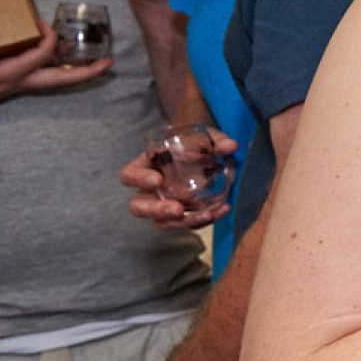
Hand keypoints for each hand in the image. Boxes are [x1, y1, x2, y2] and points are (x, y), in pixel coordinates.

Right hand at [0, 23, 108, 103]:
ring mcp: (13, 87)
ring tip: (90, 58)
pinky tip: (55, 56)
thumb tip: (33, 33)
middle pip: (59, 81)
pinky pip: (37, 77)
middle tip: (109, 65)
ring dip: (71, 70)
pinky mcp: (8, 85)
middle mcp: (14, 83)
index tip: (44, 22)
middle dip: (86, 73)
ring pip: (51, 80)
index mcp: (5, 74)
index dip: (48, 38)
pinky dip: (50, 67)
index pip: (39, 56)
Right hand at [121, 130, 237, 229]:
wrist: (207, 156)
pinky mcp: (182, 214)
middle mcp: (149, 190)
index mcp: (145, 166)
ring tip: (206, 215)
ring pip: (161, 222)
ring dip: (183, 222)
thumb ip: (215, 140)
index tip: (157, 179)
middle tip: (177, 209)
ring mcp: (164, 204)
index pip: (129, 175)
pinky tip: (222, 210)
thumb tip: (231, 146)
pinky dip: (203, 220)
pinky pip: (187, 222)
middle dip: (156, 210)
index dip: (138, 179)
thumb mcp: (204, 138)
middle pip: (138, 206)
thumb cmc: (195, 144)